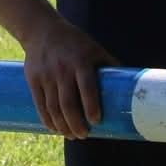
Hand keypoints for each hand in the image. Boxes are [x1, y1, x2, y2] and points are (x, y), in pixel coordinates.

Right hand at [21, 15, 116, 138]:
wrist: (42, 30)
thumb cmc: (76, 43)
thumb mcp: (96, 50)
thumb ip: (111, 67)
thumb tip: (132, 89)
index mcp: (81, 62)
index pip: (87, 88)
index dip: (91, 107)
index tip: (96, 122)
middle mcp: (62, 69)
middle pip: (67, 103)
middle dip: (75, 123)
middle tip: (83, 135)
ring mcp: (45, 74)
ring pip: (52, 107)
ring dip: (61, 125)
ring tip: (70, 135)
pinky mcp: (33, 78)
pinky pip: (39, 103)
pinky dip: (46, 119)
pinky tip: (53, 128)